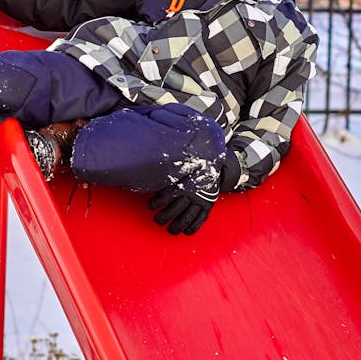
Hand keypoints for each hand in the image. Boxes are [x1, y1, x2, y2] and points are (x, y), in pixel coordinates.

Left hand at [148, 114, 224, 234]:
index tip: (151, 205)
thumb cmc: (192, 152)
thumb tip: (144, 127)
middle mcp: (194, 187)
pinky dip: (195, 226)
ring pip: (189, 215)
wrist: (216, 157)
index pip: (171, 190)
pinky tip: (187, 233)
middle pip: (178, 206)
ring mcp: (203, 196)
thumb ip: (164, 141)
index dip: (160, 200)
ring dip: (178, 224)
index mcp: (186, 175)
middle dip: (166, 216)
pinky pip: (202, 218)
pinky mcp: (209, 202)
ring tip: (168, 230)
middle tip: (156, 221)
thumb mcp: (180, 145)